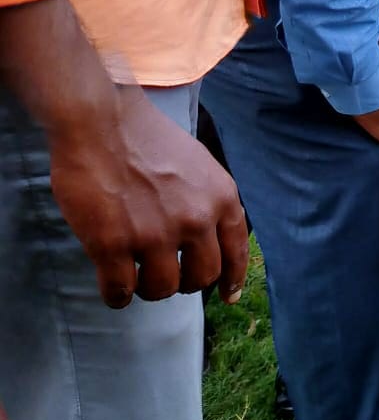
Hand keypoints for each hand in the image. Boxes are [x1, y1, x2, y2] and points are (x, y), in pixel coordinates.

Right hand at [47, 84, 249, 308]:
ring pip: (162, 289)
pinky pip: (120, 291)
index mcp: (221, 198)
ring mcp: (155, 234)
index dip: (233, 279)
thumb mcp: (200, 165)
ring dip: (148, 288)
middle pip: (202, 278)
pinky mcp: (113, 245)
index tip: (228, 297)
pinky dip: (116, 295)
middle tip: (166, 275)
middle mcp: (196, 220)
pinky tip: (112, 286)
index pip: (236, 251)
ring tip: (135, 275)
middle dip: (185, 282)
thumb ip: (209, 201)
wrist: (102, 122)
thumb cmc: (148, 139)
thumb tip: (210, 239)